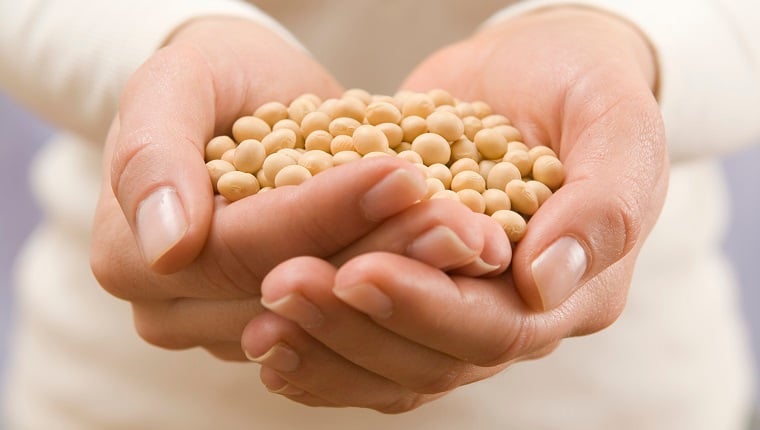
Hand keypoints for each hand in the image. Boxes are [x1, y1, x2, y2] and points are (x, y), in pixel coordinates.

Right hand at [91, 17, 429, 359]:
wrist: (243, 99)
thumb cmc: (210, 81)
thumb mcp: (174, 85)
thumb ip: (151, 153)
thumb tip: (166, 247)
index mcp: (133, 258)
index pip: (239, 251)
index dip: (322, 216)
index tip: (398, 175)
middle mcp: (176, 312)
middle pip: (289, 294)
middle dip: (381, 252)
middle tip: (459, 219)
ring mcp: (230, 329)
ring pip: (329, 318)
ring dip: (407, 277)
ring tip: (469, 236)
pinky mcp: (285, 329)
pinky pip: (348, 324)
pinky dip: (406, 292)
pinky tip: (455, 263)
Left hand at [241, 6, 667, 410]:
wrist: (541, 72)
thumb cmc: (586, 87)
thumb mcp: (616, 123)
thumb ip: (604, 203)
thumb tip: (545, 282)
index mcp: (574, 290)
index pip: (497, 327)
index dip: (426, 307)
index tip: (358, 272)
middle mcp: (516, 316)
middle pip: (434, 358)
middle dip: (356, 327)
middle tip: (284, 287)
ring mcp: (462, 307)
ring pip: (393, 364)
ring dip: (325, 346)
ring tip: (261, 323)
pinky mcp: (417, 288)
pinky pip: (370, 340)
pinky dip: (321, 346)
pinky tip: (268, 339)